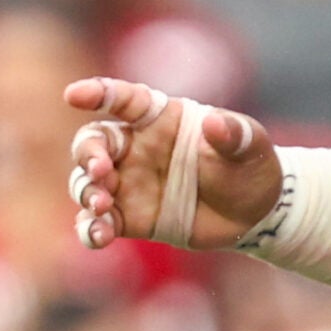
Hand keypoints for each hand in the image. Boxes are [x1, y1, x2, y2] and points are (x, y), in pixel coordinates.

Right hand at [64, 78, 282, 251]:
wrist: (257, 213)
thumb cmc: (251, 166)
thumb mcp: (251, 146)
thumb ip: (234, 134)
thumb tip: (214, 123)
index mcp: (162, 118)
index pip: (124, 99)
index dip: (98, 93)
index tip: (74, 94)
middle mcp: (138, 147)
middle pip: (94, 142)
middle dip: (88, 154)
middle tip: (100, 171)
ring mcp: (131, 184)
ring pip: (88, 183)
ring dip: (87, 192)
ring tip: (102, 207)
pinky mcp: (131, 218)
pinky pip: (99, 222)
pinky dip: (91, 229)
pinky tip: (98, 236)